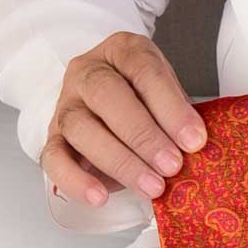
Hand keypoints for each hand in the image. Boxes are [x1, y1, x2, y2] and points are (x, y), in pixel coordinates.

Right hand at [39, 32, 206, 208]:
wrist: (109, 102)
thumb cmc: (146, 98)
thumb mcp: (168, 94)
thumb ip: (178, 115)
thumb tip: (196, 147)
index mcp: (123, 51)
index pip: (144, 71)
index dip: (170, 107)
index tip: (194, 140)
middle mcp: (88, 72)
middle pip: (106, 95)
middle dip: (143, 135)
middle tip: (172, 166)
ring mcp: (66, 103)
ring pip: (80, 128)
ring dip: (120, 161)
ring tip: (152, 187)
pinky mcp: (52, 136)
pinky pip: (53, 158)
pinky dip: (75, 180)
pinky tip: (100, 197)